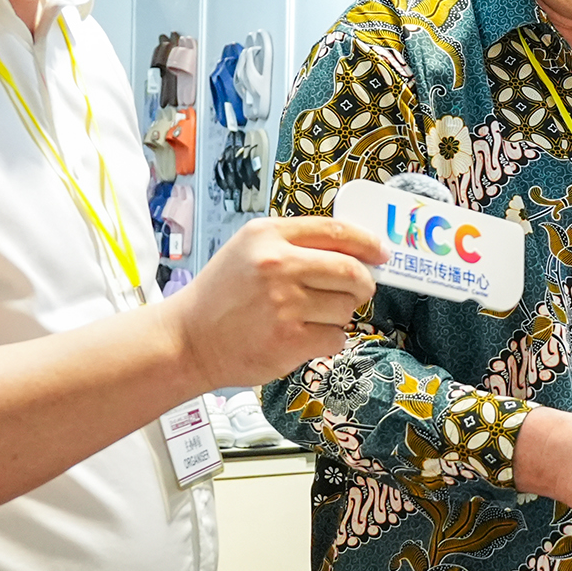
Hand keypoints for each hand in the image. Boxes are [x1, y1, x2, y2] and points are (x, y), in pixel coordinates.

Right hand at [179, 216, 386, 388]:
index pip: (335, 231)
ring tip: (310, 317)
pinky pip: (336, 337)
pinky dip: (328, 339)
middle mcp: (277, 264)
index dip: (367, 243)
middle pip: (351, 271)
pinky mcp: (289, 339)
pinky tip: (303, 337)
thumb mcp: (249, 250)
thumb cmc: (223, 296)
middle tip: (357, 291)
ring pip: (346, 307)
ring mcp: (284, 304)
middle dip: (362, 284)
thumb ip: (295, 244)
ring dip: (338, 314)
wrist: (189, 339)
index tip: (381, 253)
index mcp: (267, 235)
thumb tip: (354, 251)